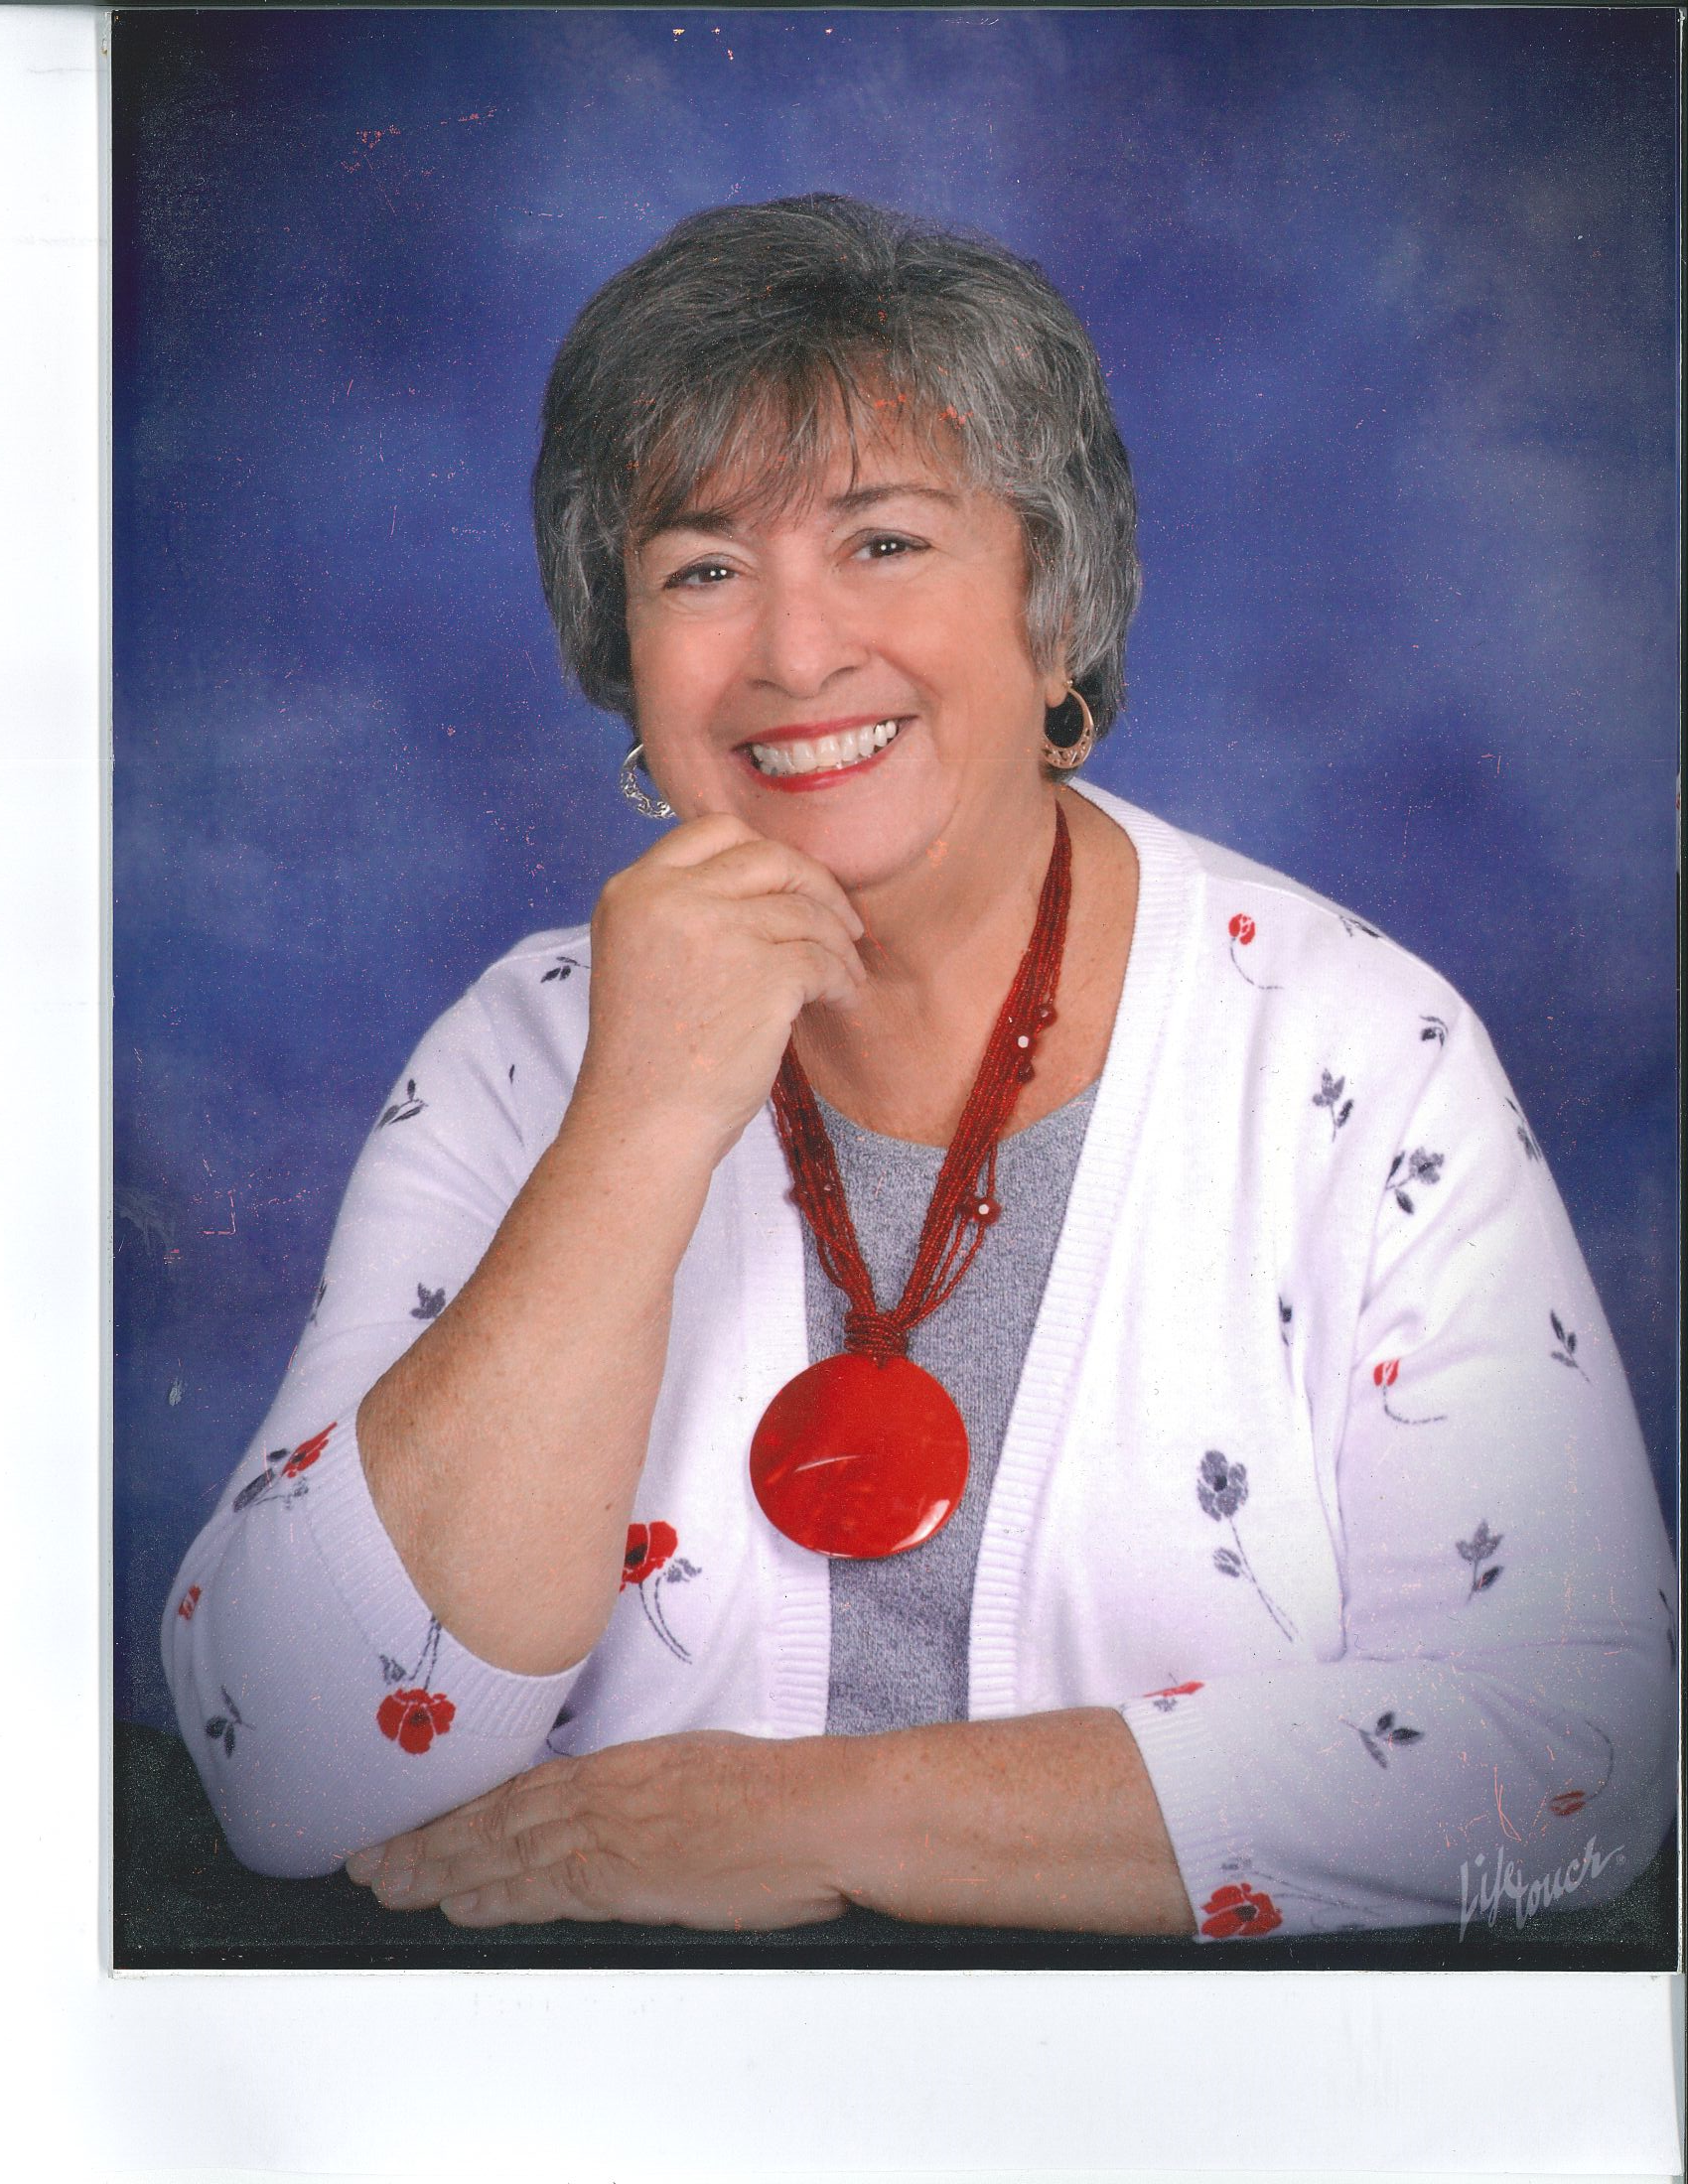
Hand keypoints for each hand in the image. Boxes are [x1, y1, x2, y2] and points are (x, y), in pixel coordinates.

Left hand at [343, 1732, 847, 1930]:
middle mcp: (601, 1792)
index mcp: (619, 1764)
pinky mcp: (623, 1877)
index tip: (413, 1820)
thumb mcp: (697, 1771)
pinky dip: (491, 1898)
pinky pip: (539, 1888)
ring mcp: (608, 1832)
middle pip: (493, 1818)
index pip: (518, 1787)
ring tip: (387, 1886)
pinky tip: (456, 1908)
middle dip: (425, 1841)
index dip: (459, 1806)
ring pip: (501, 1851)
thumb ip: (645, 1792)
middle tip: (366, 1860)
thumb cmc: (777, 1794)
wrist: (818, 1812)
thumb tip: (620, 1814)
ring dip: (438, 1870)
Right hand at [574, 814, 866, 1162]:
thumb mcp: (638, 955)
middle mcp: (671, 898)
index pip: (714, 831)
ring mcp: (720, 931)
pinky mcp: (766, 973)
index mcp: (633, 889)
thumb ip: (682, 909)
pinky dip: (843, 978)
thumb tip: (766, 884)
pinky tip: (842, 998)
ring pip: (806, 911)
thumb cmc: (647, 1055)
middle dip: (816, 885)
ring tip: (845, 972)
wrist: (644, 1120)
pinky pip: (825, 959)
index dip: (764, 852)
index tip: (789, 883)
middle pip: (770, 857)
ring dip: (837, 940)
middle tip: (841, 920)